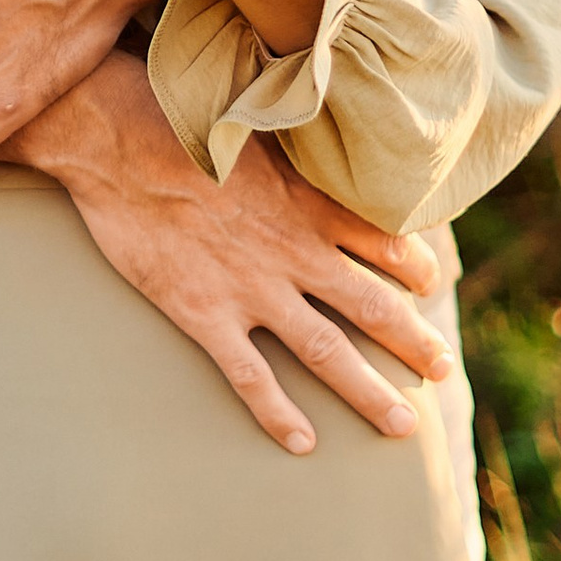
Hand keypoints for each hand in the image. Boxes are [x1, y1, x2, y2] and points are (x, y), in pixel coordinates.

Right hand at [10, 53, 451, 453]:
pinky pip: (250, 376)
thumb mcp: (255, 119)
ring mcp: (251, 289)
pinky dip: (279, 413)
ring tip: (401, 425)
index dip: (416, 268)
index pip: (385, 243)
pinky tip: (303, 443)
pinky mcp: (204, 313)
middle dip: (414, 344)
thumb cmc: (179, 118)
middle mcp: (294, 253)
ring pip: (327, 353)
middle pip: (373, 309)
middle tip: (444, 370)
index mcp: (307, 204)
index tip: (432, 283)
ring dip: (370, 392)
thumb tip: (317, 126)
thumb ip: (291, 144)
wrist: (116, 139)